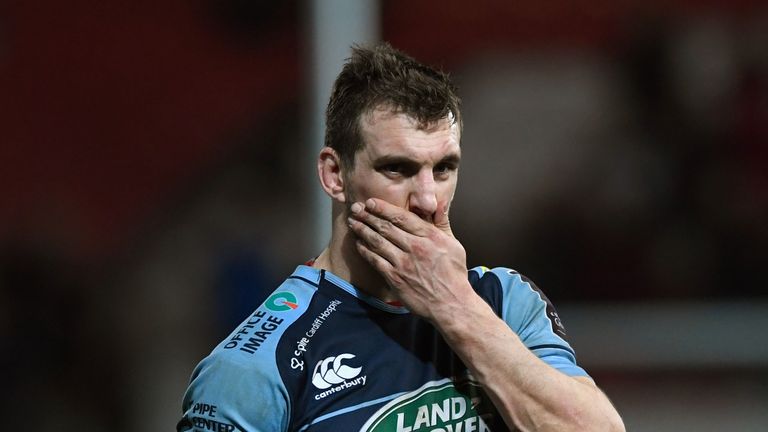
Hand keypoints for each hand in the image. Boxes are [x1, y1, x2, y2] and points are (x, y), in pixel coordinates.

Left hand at [347, 198, 471, 320]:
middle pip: (386, 227)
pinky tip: (359, 243)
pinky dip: (365, 250)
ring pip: (377, 242)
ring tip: (353, 222)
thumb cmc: (453, 274)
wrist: (450, 304)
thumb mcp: (454, 244)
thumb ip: (442, 222)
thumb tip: (438, 202)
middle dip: (368, 216)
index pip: (402, 217)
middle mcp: (415, 247)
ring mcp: (403, 263)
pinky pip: (375, 260)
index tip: (371, 202)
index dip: (383, 208)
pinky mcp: (395, 278)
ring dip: (363, 230)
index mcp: (429, 236)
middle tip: (355, 208)